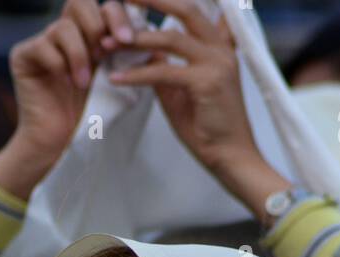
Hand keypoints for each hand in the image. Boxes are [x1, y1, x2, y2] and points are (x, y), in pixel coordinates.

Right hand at [0, 1, 134, 200]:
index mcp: (87, 35)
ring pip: (63, 27)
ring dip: (79, 54)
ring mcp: (41, 42)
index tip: (129, 39)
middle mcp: (64, 33)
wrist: (60, 145)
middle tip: (106, 52)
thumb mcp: (115, 81)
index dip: (117, 15)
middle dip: (98, 25)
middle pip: (79, 2)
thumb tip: (156, 39)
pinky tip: (67, 84)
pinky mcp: (23, 55)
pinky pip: (43, 46)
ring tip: (84, 82)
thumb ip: (129, 57)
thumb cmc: (89, 117)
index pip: (101, 6)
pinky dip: (59, 65)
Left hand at [107, 0, 289, 217]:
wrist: (231, 158)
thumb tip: (143, 54)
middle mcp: (221, 49)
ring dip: (135, 40)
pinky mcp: (206, 83)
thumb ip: (167, 68)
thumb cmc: (208, 129)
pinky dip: (136, 75)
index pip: (194, 11)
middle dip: (152, 0)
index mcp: (219, 47)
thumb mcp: (182, 91)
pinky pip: (163, 72)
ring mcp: (216, 64)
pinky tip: (116, 77)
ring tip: (108, 44)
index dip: (167, 0)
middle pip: (185, 8)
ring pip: (171, 38)